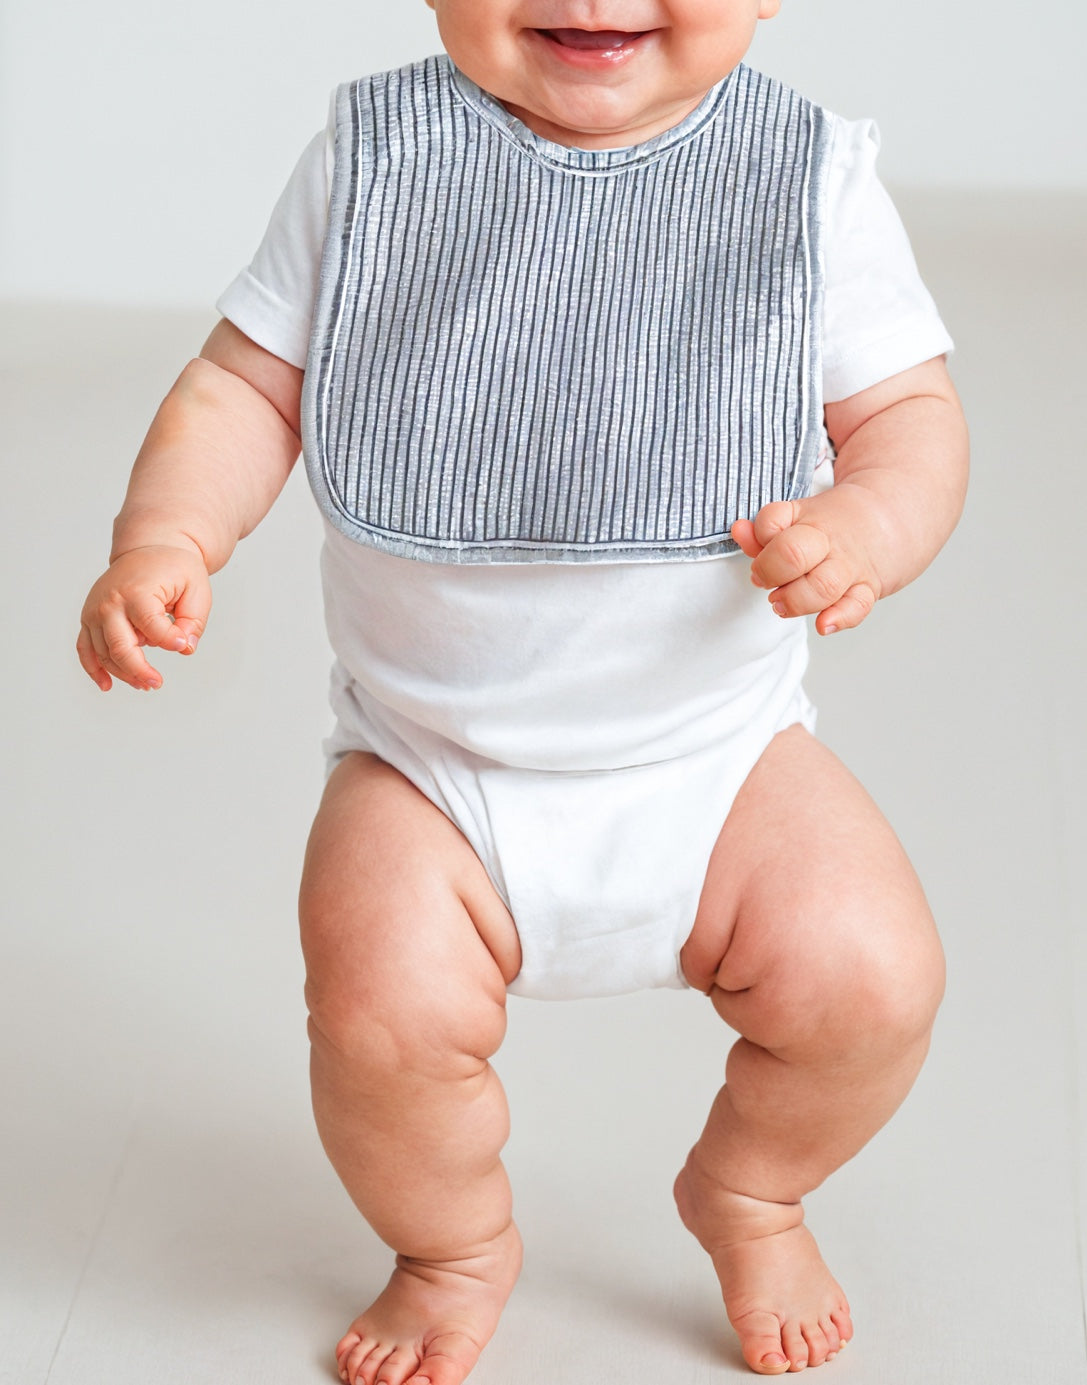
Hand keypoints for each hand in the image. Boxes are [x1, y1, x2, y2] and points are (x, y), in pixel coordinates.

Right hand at [77, 545, 211, 690]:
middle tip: (157, 683)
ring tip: (147, 684)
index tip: (185, 644)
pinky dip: (94, 669)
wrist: (149, 548)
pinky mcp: (89, 618)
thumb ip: (193, 621)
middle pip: (120, 647)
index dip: (171, 641)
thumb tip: (185, 648)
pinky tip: (107, 685)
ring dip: (123, 674)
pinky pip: (85, 648)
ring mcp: (95, 611)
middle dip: (140, 670)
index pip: (153, 628)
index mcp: (137, 592)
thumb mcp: (196, 589)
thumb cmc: (174, 569)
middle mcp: (110, 602)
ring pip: (104, 653)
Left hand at [731, 489, 883, 635]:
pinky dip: (840, 618)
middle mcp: (829, 542)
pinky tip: (824, 625)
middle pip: (793, 555)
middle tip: (765, 581)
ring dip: (795, 600)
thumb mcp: (797, 517)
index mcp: (808, 519)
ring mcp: (850, 566)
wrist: (889, 516)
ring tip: (780, 604)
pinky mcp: (867, 588)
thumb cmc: (832, 523)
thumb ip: (763, 531)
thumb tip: (738, 531)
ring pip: (822, 586)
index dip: (758, 539)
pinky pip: (858, 606)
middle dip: (770, 573)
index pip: (772, 522)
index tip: (761, 550)